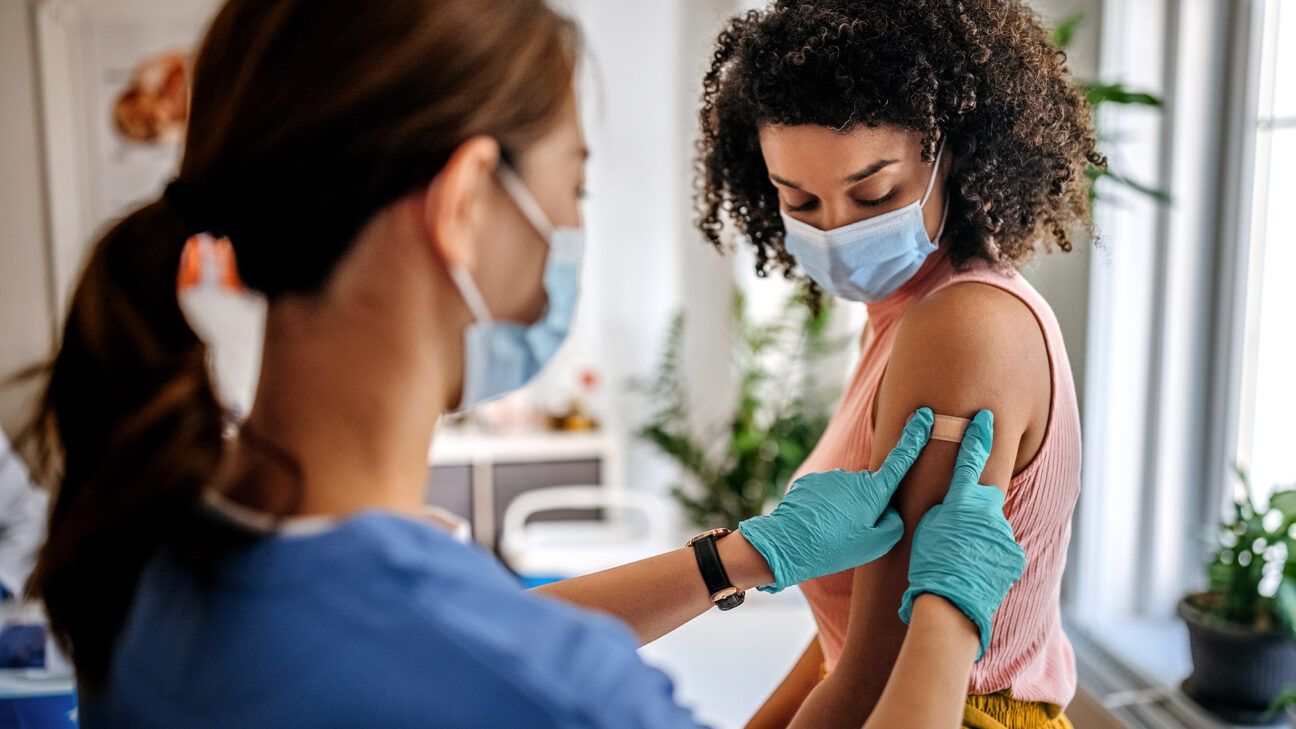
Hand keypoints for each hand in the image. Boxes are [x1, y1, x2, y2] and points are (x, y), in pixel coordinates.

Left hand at [738, 408, 933, 592]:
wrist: (787, 544)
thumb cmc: (835, 548)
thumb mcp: (876, 545)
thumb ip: (894, 523)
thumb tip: (891, 510)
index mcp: (873, 491)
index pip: (901, 459)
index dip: (915, 436)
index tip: (924, 414)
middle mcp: (853, 477)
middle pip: (870, 488)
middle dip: (867, 505)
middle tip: (852, 533)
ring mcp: (830, 477)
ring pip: (847, 492)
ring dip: (844, 508)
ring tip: (831, 532)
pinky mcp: (811, 481)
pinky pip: (826, 493)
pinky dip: (825, 507)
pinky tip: (816, 524)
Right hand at [898, 410, 1026, 659]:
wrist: (951, 601)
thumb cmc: (929, 564)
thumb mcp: (927, 528)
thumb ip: (944, 510)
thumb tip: (955, 507)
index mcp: (962, 500)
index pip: (971, 458)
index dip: (977, 436)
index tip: (985, 418)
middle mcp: (989, 511)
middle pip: (985, 498)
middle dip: (975, 506)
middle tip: (957, 529)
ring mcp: (1004, 533)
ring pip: (992, 527)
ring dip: (980, 538)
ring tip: (961, 560)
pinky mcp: (1014, 554)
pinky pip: (1001, 549)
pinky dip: (989, 557)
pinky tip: (975, 572)